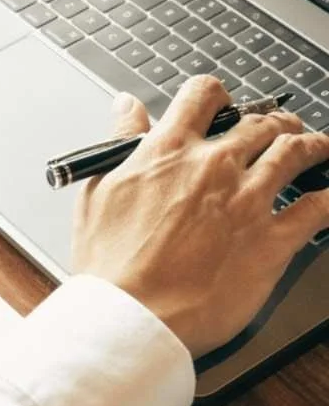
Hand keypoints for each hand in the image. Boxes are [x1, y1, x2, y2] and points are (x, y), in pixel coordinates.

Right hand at [73, 76, 328, 358]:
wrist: (134, 314)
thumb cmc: (110, 260)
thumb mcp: (99, 188)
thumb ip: (121, 140)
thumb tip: (125, 106)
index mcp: (169, 150)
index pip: (202, 94)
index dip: (216, 92)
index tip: (223, 100)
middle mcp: (214, 166)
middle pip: (260, 122)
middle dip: (273, 120)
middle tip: (279, 127)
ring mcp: (247, 201)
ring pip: (295, 153)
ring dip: (310, 144)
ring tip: (316, 146)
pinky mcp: (272, 242)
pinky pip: (317, 209)